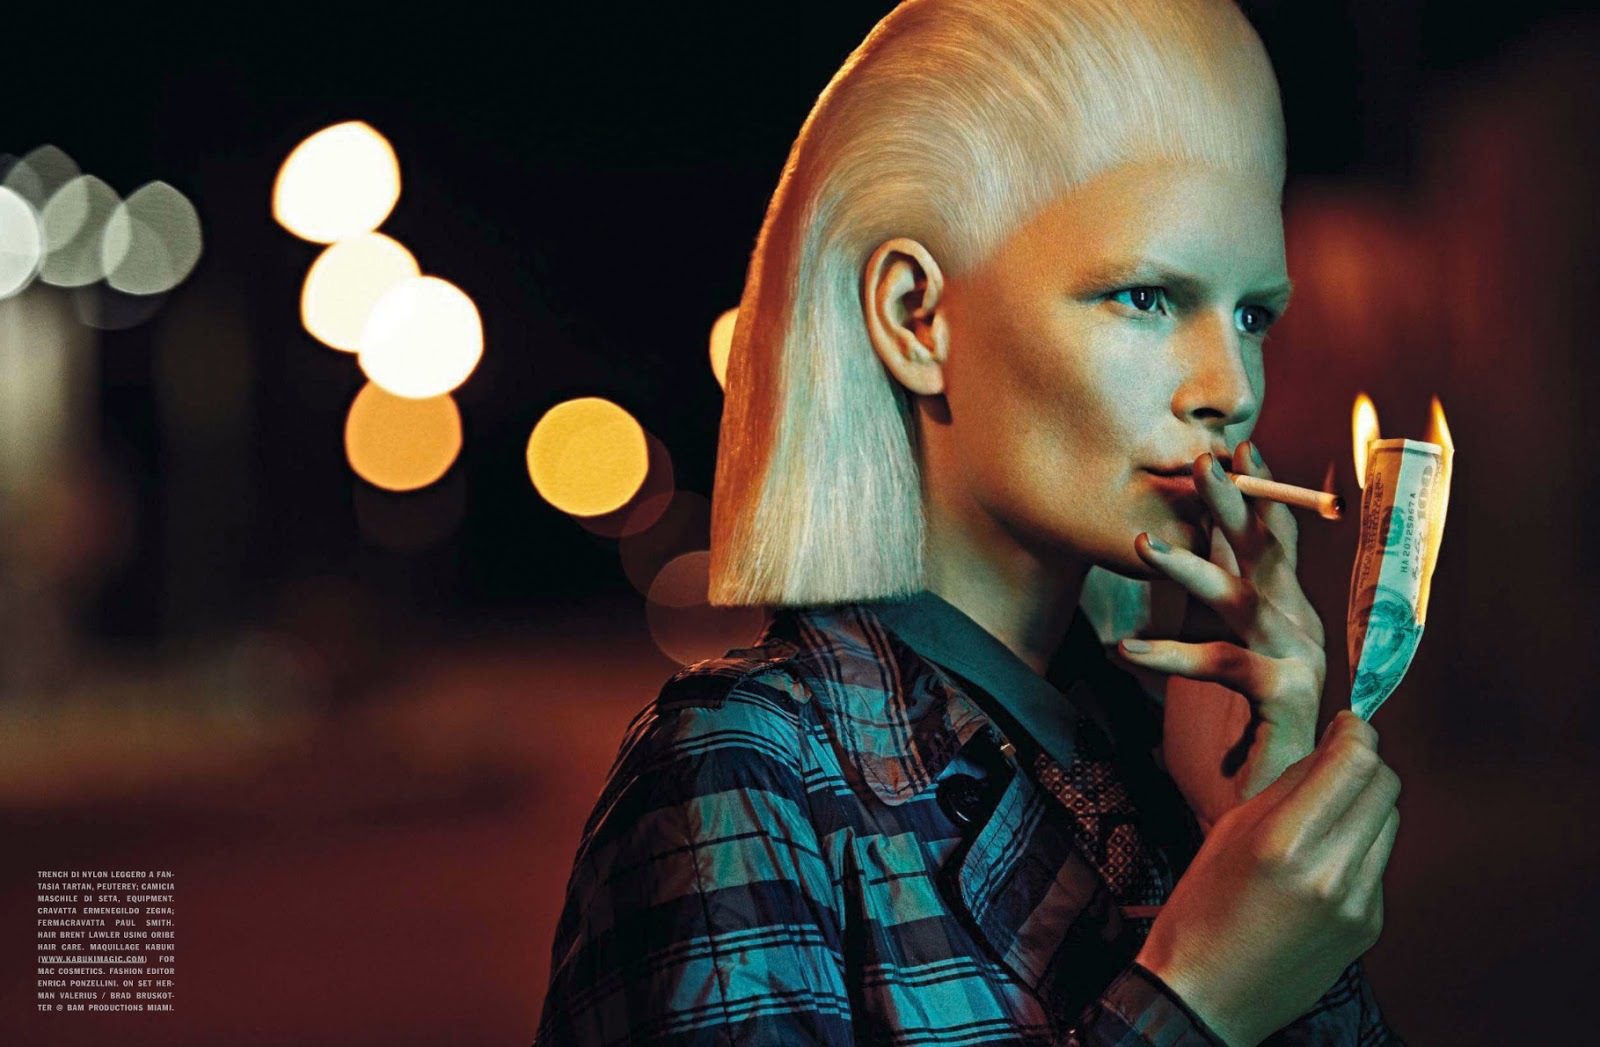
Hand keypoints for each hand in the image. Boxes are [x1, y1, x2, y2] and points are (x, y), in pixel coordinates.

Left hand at [1116, 440, 1326, 827]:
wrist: (1268, 812)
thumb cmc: (1235, 734)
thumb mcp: (1217, 652)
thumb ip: (1209, 607)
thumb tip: (1178, 547)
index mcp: (1285, 612)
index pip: (1272, 542)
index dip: (1257, 495)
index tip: (1235, 448)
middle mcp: (1301, 628)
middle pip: (1267, 554)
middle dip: (1235, 505)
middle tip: (1204, 462)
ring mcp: (1301, 661)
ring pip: (1242, 600)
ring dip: (1191, 567)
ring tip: (1141, 543)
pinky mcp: (1287, 696)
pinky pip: (1223, 664)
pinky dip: (1171, 654)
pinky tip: (1127, 649)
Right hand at [1135, 711, 1400, 1045]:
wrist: (1207, 995)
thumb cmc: (1202, 908)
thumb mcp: (1229, 830)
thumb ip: (1287, 786)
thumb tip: (1331, 749)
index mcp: (1284, 841)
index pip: (1354, 761)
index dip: (1356, 731)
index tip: (1345, 723)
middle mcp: (1330, 871)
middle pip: (1385, 785)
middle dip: (1365, 761)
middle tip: (1338, 758)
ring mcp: (1356, 903)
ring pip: (1390, 822)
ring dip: (1367, 802)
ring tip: (1327, 810)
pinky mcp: (1368, 926)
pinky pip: (1379, 863)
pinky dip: (1360, 846)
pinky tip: (1324, 859)